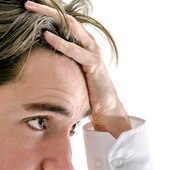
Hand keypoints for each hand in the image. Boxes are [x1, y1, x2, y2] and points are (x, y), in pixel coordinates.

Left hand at [24, 1, 130, 138]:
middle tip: (28, 4)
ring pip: (71, 28)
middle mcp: (90, 43)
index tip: (31, 8)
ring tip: (32, 11)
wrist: (107, 106)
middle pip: (67, 19)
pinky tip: (46, 35)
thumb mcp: (73, 68)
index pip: (66, 21)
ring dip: (50, 18)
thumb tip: (44, 50)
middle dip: (47, 10)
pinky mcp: (94, 63)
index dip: (50, 12)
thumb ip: (64, 56)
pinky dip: (60, 42)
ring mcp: (94, 51)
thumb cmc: (88, 89)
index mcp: (85, 43)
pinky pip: (75, 50)